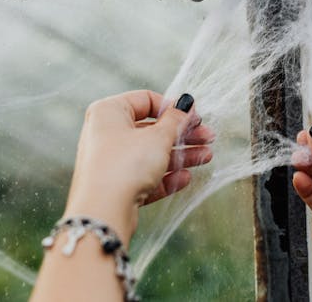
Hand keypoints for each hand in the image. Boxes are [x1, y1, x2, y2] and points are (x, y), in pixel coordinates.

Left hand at [65, 90, 214, 244]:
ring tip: (206, 157)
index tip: (194, 116)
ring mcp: (110, 161)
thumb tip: (185, 105)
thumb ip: (176, 120)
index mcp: (109, 112)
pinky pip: (145, 176)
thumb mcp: (158, 137)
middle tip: (207, 137)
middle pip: (152, 129)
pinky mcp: (116, 186)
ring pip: (151, 154)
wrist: (103, 212)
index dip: (173, 107)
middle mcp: (106, 134)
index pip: (146, 100)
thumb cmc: (125, 165)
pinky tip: (186, 177)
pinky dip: (166, 176)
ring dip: (181, 155)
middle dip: (183, 134)